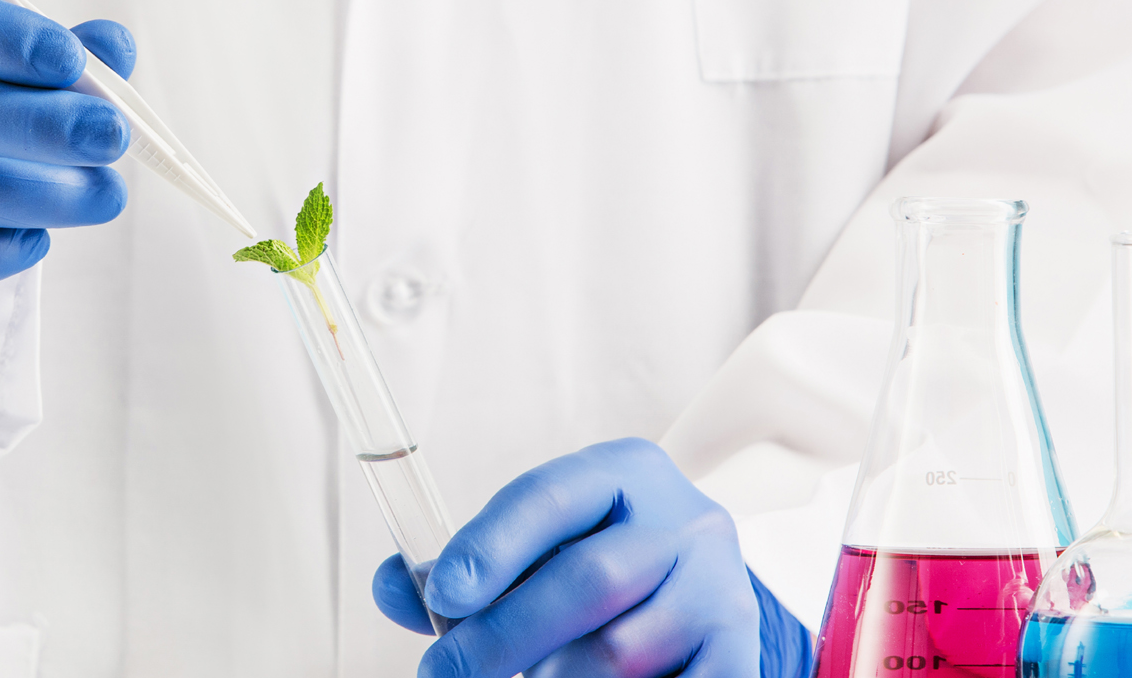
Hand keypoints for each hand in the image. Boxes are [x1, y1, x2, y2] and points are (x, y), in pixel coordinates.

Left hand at [372, 438, 812, 677]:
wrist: (696, 588)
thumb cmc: (592, 566)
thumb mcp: (534, 548)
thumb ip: (461, 568)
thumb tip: (392, 586)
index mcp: (622, 473)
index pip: (550, 498)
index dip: (490, 547)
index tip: (440, 597)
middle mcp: (682, 521)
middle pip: (591, 579)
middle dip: (504, 636)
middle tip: (443, 673)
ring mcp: (720, 588)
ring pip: (624, 649)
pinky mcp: (739, 648)